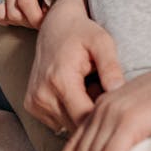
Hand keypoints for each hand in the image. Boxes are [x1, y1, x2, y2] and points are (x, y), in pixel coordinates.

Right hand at [0, 0, 68, 28]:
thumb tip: (53, 13)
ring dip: (16, 22)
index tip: (47, 22)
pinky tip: (17, 14)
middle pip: (13, 11)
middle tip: (42, 19)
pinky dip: (2, 19)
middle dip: (29, 22)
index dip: (36, 18)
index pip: (26, 1)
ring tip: (30, 16)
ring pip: (1, 14)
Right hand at [25, 0, 124, 134]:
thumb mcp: (102, 42)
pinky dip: (70, 112)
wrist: (55, 25)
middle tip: (103, 91)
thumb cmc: (82, 33)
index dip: (104, 115)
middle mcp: (42, 94)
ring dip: (81, 114)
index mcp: (60, 80)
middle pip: (76, 124)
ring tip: (90, 89)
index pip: (85, 117)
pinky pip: (57, 121)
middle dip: (94, 115)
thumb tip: (119, 91)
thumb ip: (110, 67)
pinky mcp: (31, 105)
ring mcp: (34, 101)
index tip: (117, 106)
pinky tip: (78, 93)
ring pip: (67, 125)